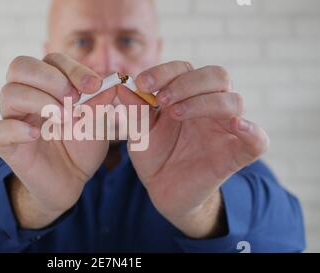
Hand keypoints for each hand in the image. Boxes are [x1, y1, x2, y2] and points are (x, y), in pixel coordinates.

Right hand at [0, 53, 114, 228]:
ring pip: (8, 94)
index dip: (73, 69)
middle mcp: (25, 95)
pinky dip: (15, 129)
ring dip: (39, 101)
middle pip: (20, 66)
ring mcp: (12, 118)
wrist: (71, 180)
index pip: (51, 60)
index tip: (94, 86)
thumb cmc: (81, 146)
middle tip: (73, 100)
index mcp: (46, 85)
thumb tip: (111, 82)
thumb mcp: (98, 123)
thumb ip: (101, 103)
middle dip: (51, 78)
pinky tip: (36, 135)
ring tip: (63, 119)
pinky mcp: (4, 144)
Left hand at [118, 61, 269, 237]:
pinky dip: (253, 131)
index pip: (185, 69)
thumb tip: (122, 86)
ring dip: (205, 102)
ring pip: (234, 101)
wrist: (163, 190)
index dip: (165, 71)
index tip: (142, 83)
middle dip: (187, 83)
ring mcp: (226, 129)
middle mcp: (210, 107)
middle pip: (217, 75)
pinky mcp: (236, 154)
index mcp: (187, 95)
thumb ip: (134, 110)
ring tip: (175, 114)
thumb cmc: (154, 155)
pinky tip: (237, 126)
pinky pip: (258, 140)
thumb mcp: (139, 131)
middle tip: (162, 100)